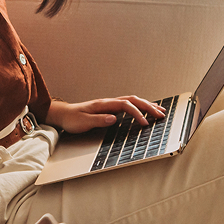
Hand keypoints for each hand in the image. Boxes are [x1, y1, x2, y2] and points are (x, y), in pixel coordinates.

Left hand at [47, 96, 166, 133]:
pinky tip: (145, 111)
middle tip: (161, 114)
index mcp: (104, 104)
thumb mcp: (83, 121)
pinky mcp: (110, 108)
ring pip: (133, 101)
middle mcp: (109, 102)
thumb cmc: (72, 119)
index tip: (145, 123)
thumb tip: (114, 118)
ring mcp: (110, 104)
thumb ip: (98, 120)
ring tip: (159, 111)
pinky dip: (139, 107)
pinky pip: (128, 105)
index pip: (126, 105)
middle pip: (133, 100)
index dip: (137, 113)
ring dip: (147, 105)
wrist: (63, 114)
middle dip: (148, 106)